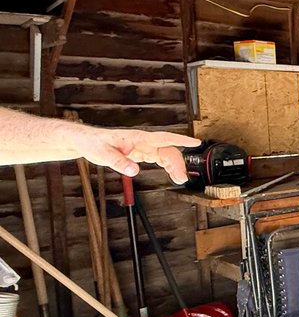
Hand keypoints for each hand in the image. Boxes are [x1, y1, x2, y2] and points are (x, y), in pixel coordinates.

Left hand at [70, 126, 201, 183]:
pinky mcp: (140, 152)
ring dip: (174, 166)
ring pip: (165, 154)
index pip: (164, 138)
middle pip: (168, 150)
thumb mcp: (103, 154)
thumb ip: (119, 163)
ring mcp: (142, 147)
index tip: (195, 142)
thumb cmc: (93, 143)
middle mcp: (143, 141)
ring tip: (179, 179)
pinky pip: (158, 158)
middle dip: (178, 163)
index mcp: (138, 138)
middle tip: (181, 178)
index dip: (181, 139)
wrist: (86, 141)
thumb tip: (134, 170)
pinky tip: (170, 173)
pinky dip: (167, 165)